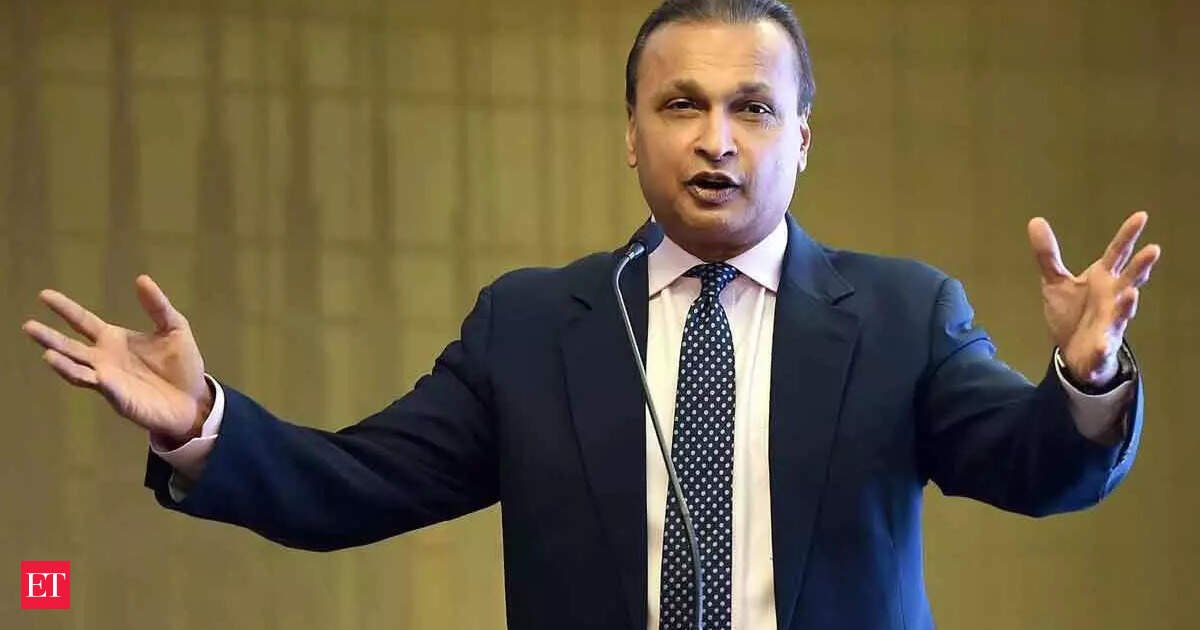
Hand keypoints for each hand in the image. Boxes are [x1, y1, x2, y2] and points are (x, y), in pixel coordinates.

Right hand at [21, 275, 211, 446]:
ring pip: (79, 371)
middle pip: (70, 346)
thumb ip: (157, 306)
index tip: (44, 295)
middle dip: (49, 338)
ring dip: (64, 364)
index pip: (82, 321)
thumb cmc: (181, 364)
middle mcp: (104, 359)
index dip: (65, 309)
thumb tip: (141, 279)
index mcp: (113, 339)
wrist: (195, 399)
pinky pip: (110, 390)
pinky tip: (100, 377)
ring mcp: (109, 381)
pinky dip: (104, 384)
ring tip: (48, 354)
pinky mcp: (122, 400)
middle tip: (28, 326)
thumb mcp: (174, 328)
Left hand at [1028, 211, 1160, 386]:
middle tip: (1153, 250)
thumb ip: (1048, 255)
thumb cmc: (1072, 312)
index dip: (1128, 235)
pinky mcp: (1102, 346)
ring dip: (1128, 304)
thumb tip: (1035, 220)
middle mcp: (1112, 297)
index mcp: (1102, 278)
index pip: (1117, 253)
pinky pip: (1104, 346)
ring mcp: (1110, 322)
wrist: (1073, 352)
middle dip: (1140, 266)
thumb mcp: (1055, 282)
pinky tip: (1101, 344)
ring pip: (1123, 312)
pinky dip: (1103, 345)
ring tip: (1131, 293)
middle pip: (1130, 278)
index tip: (1141, 215)